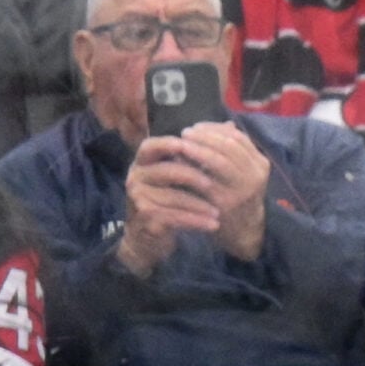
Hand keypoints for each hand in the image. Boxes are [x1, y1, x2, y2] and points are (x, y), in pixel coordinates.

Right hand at [117, 135, 221, 273]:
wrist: (145, 240)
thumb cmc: (165, 203)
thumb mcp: (174, 179)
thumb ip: (192, 156)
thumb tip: (228, 126)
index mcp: (141, 163)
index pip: (150, 146)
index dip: (170, 143)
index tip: (191, 145)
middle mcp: (136, 177)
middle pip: (168, 170)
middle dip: (195, 177)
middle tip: (216, 186)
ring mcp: (138, 198)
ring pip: (175, 197)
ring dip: (200, 205)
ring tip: (218, 212)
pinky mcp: (146, 218)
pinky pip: (176, 217)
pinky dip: (197, 221)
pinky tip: (213, 225)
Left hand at [175, 121, 273, 259]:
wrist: (245, 232)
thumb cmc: (240, 197)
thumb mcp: (245, 172)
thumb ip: (236, 149)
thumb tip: (226, 123)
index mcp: (261, 164)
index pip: (238, 137)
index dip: (215, 129)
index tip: (197, 126)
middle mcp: (255, 176)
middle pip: (229, 146)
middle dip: (205, 136)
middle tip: (185, 132)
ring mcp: (241, 190)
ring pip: (218, 160)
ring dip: (197, 148)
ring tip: (181, 143)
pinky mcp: (224, 203)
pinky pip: (205, 179)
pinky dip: (190, 167)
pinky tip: (179, 163)